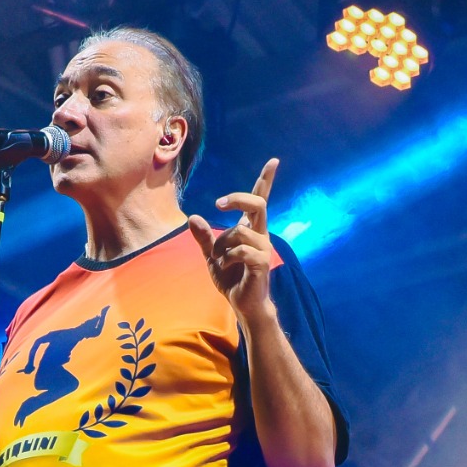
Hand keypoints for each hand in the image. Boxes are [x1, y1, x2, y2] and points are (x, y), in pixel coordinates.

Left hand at [187, 158, 280, 320]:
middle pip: (257, 204)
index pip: (260, 200)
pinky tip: (224, 266)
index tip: (273, 161)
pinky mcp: (262, 262)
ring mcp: (263, 248)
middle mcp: (260, 235)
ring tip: (218, 259)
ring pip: (240, 231)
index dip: (266, 180)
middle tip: (218, 203)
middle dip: (238, 198)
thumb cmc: (231, 278)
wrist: (243, 304)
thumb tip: (193, 217)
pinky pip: (241, 250)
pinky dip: (226, 258)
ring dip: (222, 244)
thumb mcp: (212, 256)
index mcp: (250, 229)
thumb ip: (204, 237)